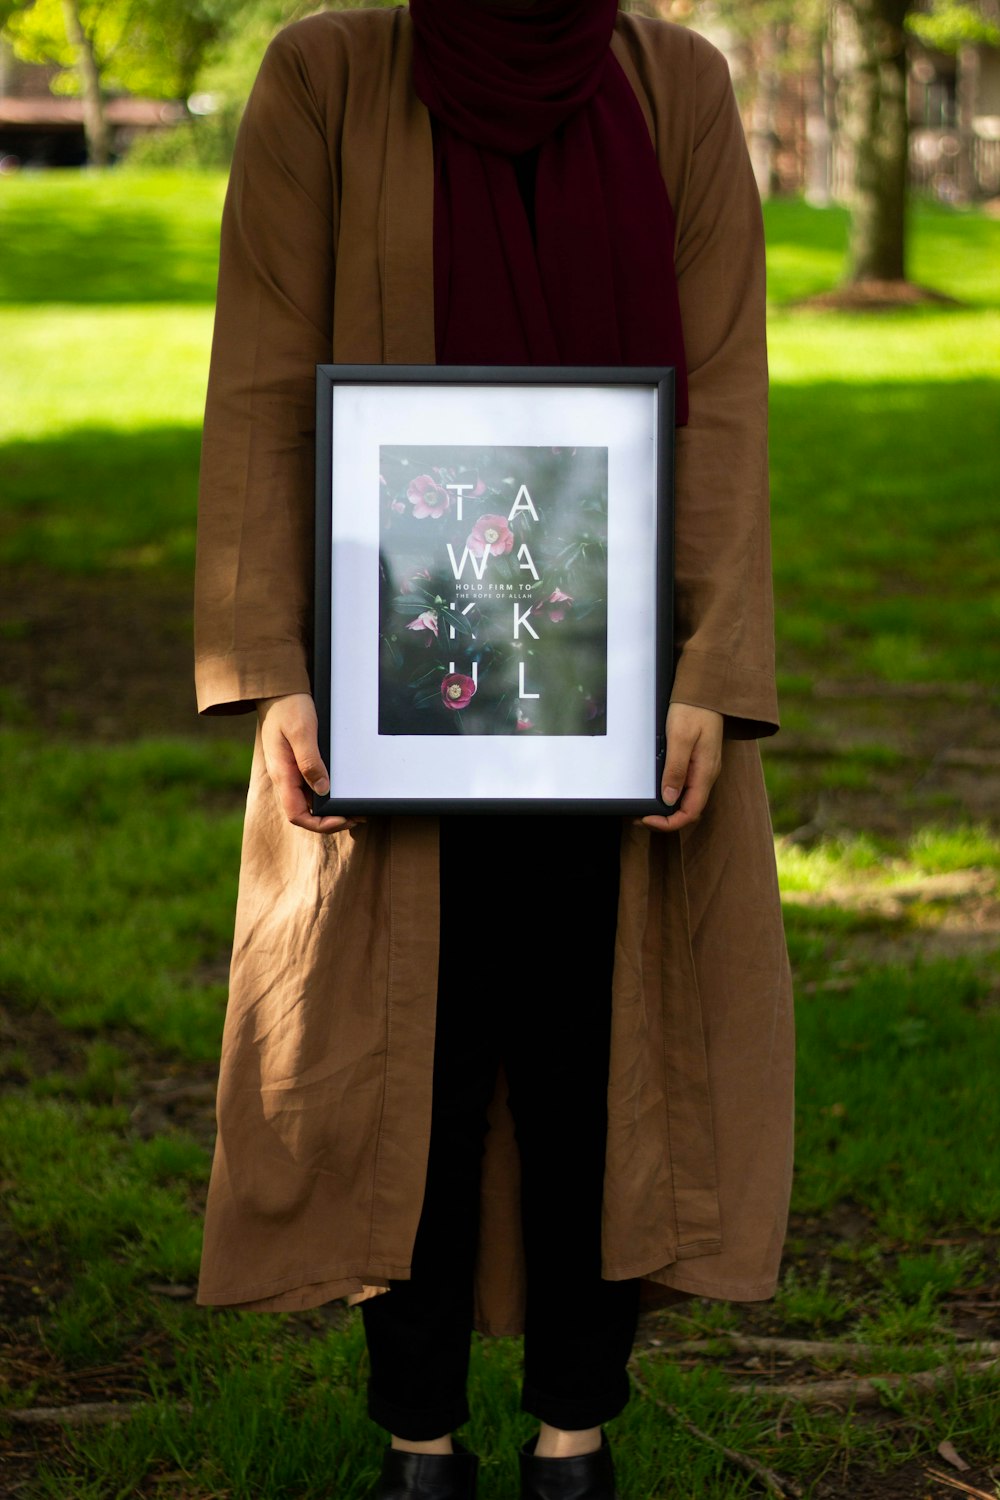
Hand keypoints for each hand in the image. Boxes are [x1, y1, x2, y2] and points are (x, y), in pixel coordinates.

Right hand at [257, 693, 363, 833]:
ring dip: (329, 810)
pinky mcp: (297, 764)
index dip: (319, 824)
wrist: (279, 691)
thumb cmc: (289, 707)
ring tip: (353, 808)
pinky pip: (311, 788)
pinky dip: (327, 795)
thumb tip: (323, 789)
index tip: (342, 819)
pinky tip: (342, 791)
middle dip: (330, 820)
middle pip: (304, 813)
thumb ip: (310, 761)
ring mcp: (290, 772)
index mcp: (282, 774)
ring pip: (308, 802)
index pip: (296, 814)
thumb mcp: (302, 731)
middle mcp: (285, 777)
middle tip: (356, 816)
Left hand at [638, 702, 723, 833]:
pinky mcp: (697, 761)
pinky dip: (669, 793)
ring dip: (666, 808)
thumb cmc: (693, 710)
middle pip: (688, 809)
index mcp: (705, 772)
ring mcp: (702, 768)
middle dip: (664, 818)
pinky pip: (685, 785)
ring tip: (644, 806)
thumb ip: (675, 769)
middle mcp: (706, 774)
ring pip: (686, 799)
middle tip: (639, 816)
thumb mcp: (680, 738)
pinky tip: (656, 790)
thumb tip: (668, 799)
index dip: (669, 822)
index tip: (647, 819)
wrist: (704, 690)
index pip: (690, 812)